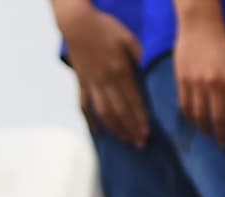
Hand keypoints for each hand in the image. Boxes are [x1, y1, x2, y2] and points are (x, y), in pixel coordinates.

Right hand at [58, 4, 148, 146]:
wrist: (77, 25)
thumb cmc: (105, 28)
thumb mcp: (128, 38)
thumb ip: (138, 55)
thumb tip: (144, 70)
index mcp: (120, 70)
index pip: (132, 100)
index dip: (140, 118)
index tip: (147, 133)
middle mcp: (105, 81)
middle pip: (119, 111)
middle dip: (130, 129)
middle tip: (140, 143)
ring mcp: (91, 84)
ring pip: (103, 112)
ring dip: (115, 129)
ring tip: (125, 140)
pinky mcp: (81, 84)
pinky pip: (85, 106)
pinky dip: (91, 120)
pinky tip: (99, 132)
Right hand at [173, 13, 224, 147]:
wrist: (199, 27)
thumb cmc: (220, 45)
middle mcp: (215, 83)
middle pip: (218, 117)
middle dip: (222, 134)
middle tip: (224, 145)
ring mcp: (196, 83)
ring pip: (199, 114)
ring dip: (204, 127)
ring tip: (208, 134)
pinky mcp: (182, 82)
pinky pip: (185, 106)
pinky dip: (190, 117)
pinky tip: (194, 122)